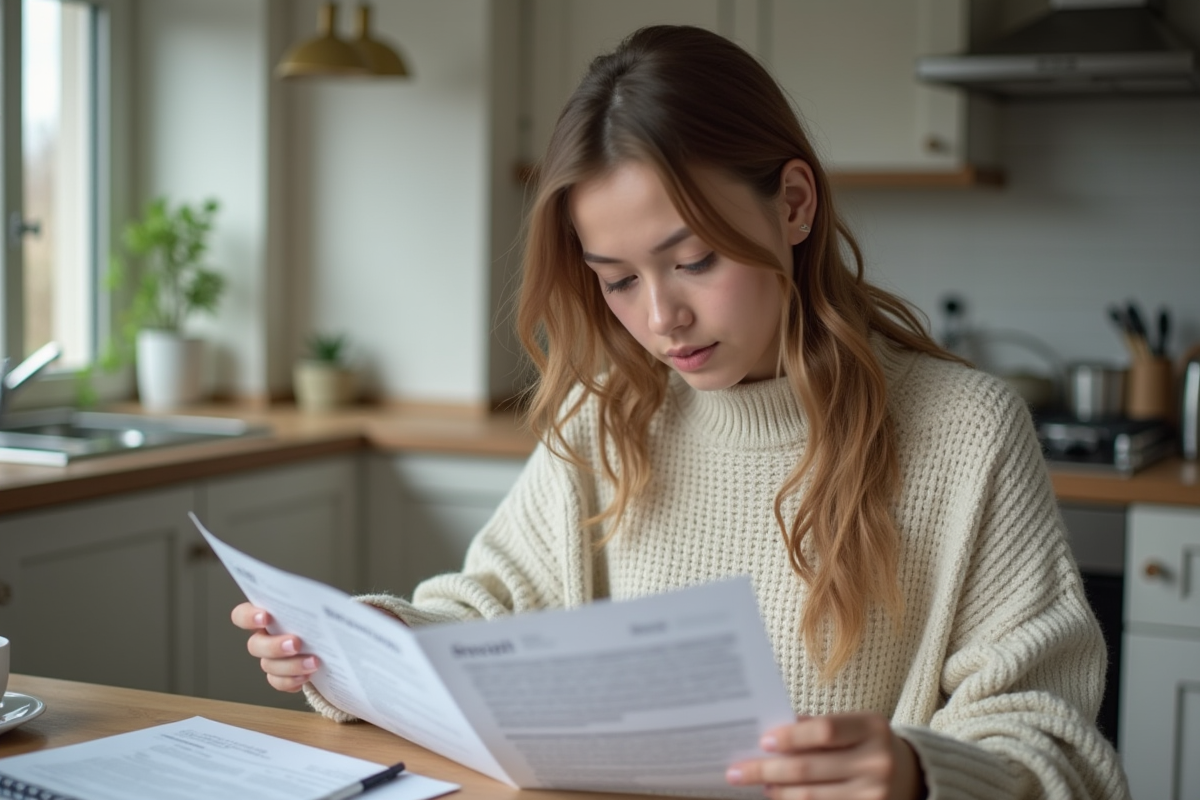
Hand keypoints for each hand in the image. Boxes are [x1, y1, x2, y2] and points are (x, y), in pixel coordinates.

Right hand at [230, 602, 319, 692]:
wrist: (332, 643)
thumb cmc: (320, 618)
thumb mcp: (316, 604)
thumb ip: (311, 600)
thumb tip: (319, 601)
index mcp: (267, 616)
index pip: (242, 615)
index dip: (248, 617)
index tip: (265, 617)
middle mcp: (264, 638)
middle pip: (255, 645)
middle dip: (274, 646)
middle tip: (296, 644)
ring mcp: (270, 659)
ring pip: (268, 666)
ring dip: (290, 665)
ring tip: (313, 662)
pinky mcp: (281, 676)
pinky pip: (279, 682)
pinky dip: (292, 681)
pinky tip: (307, 676)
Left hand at [726, 713, 924, 799]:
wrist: (912, 774)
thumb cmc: (867, 743)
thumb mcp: (851, 726)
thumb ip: (815, 727)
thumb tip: (770, 736)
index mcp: (871, 728)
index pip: (824, 731)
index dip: (791, 737)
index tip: (763, 742)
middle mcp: (877, 762)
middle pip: (810, 769)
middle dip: (768, 771)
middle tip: (738, 771)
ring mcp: (875, 794)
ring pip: (812, 797)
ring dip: (778, 793)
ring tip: (760, 786)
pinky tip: (779, 799)